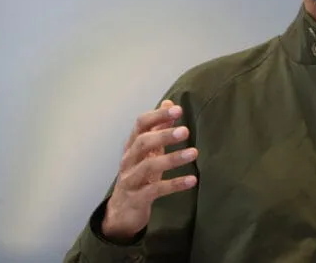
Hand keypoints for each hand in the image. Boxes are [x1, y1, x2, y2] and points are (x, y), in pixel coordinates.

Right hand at [102, 100, 198, 240]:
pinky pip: (155, 190)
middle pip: (142, 143)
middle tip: (186, 131)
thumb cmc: (139, 175)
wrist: (121, 212)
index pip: (141, 124)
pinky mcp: (137, 199)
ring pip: (148, 166)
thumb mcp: (149, 151)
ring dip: (172, 159)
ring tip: (194, 153)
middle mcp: (129, 160)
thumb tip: (170, 103)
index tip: (178, 109)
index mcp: (132, 146)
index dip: (158, 116)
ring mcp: (130, 180)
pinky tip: (192, 180)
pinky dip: (174, 184)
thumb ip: (159, 128)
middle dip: (163, 135)